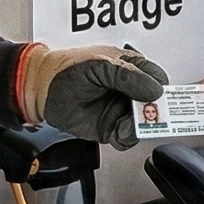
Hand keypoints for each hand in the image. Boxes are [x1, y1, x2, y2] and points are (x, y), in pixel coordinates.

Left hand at [21, 44, 169, 145]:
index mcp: (131, 68)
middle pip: (155, 104)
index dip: (161, 89)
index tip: (157, 98)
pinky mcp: (111, 127)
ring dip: (138, 127)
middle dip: (153, 112)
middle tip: (146, 115)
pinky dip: (127, 138)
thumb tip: (154, 91)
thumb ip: (128, 76)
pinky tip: (118, 132)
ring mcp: (121, 109)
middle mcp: (130, 90)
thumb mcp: (101, 65)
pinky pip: (128, 138)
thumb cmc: (69, 69)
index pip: (158, 79)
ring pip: (144, 124)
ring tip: (125, 124)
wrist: (42, 88)